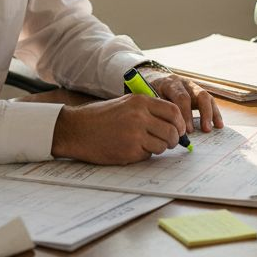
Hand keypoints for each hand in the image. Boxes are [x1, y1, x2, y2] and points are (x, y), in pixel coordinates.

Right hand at [50, 94, 187, 164]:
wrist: (76, 129)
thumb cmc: (100, 117)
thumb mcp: (125, 104)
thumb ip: (147, 110)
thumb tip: (172, 123)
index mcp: (140, 102)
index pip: (173, 111)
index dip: (180, 122)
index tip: (179, 129)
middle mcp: (140, 116)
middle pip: (172, 130)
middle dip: (174, 139)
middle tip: (168, 142)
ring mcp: (135, 135)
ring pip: (163, 145)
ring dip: (159, 148)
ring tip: (145, 145)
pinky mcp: (129, 151)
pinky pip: (148, 155)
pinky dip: (144, 154)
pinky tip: (131, 149)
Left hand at [146, 73, 223, 134]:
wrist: (151, 79)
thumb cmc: (148, 94)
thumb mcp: (149, 99)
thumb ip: (158, 111)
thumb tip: (167, 130)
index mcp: (169, 83)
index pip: (181, 97)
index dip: (185, 114)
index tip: (184, 131)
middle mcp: (183, 83)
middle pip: (198, 95)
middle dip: (202, 113)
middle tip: (203, 130)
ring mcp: (192, 87)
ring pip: (206, 97)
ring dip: (210, 114)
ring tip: (210, 129)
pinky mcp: (198, 92)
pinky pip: (210, 101)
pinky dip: (214, 113)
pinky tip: (218, 125)